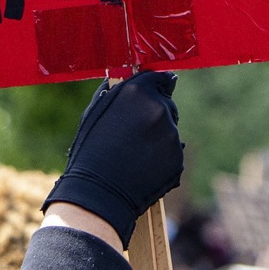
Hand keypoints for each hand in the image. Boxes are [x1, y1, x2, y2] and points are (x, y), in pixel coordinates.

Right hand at [42, 71, 182, 247]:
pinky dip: (162, 159)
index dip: (155, 88)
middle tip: (133, 135)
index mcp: (138, 92)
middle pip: (167, 105)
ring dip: (158, 138)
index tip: (150, 97)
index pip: (160, 79)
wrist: (98, 194)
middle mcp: (159, 109)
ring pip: (169, 130)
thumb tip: (132, 75)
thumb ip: (117, 91)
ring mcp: (172, 134)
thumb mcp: (95, 113)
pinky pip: (173, 153)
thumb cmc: (90, 151)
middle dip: (155, 115)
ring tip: (134, 155)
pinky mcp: (178, 158)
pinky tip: (142, 168)